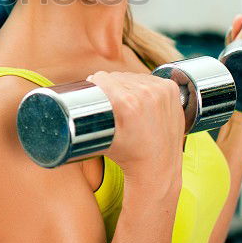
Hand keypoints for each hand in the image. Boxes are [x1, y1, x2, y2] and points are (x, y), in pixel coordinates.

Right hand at [85, 71, 183, 190]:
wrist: (158, 166)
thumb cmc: (126, 155)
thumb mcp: (100, 137)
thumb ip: (85, 118)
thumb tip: (70, 94)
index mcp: (127, 103)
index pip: (103, 78)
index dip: (96, 85)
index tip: (95, 93)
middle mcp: (146, 93)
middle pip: (118, 77)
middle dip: (111, 87)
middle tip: (112, 104)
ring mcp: (161, 90)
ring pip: (133, 77)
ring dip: (127, 85)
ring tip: (126, 103)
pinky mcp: (171, 90)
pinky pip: (150, 79)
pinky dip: (144, 86)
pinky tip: (142, 98)